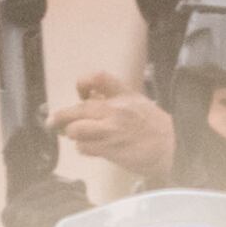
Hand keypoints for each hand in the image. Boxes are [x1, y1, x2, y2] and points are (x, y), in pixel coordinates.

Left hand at [55, 71, 171, 186]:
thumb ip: (112, 98)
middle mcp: (115, 110)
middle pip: (77, 109)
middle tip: (53, 122)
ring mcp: (112, 130)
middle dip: (59, 117)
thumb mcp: (135, 102)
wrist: (172, 146)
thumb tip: (87, 99)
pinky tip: (90, 148)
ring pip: (76, 130)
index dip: (82, 84)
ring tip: (76, 136)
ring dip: (72, 134)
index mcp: (123, 94)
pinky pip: (84, 147)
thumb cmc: (152, 125)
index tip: (81, 95)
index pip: (97, 78)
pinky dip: (83, 148)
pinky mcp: (110, 149)